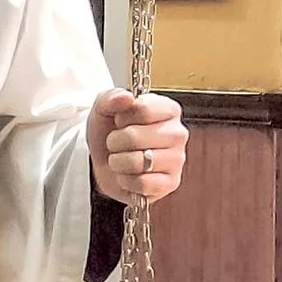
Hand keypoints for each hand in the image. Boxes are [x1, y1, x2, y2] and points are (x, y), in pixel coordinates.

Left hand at [89, 89, 188, 205]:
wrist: (105, 163)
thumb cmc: (110, 133)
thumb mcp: (103, 110)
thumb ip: (111, 98)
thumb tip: (127, 97)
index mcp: (168, 109)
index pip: (143, 109)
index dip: (122, 117)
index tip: (120, 120)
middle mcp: (178, 133)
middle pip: (136, 137)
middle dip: (115, 142)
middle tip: (116, 143)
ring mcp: (177, 159)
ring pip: (139, 162)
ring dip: (119, 163)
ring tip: (121, 159)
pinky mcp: (172, 183)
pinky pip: (143, 183)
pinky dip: (127, 181)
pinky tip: (129, 175)